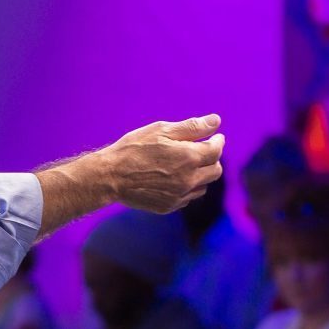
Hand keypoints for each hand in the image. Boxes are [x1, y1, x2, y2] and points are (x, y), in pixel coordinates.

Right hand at [101, 114, 224, 213]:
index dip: (218, 141)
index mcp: (189, 158)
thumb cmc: (134, 148)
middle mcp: (189, 180)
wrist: (111, 176)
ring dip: (201, 174)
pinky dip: (188, 187)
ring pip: (203, 186)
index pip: (216, 150)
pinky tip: (175, 178)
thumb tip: (216, 121)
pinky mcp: (169, 206)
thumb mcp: (162, 130)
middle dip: (212, 158)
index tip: (215, 137)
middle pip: (215, 171)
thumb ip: (192, 127)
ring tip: (186, 163)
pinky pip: (188, 197)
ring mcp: (179, 196)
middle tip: (202, 149)